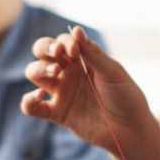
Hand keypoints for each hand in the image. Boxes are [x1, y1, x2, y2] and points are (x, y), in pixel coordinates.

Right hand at [21, 26, 150, 151]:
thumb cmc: (126, 97)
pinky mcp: (58, 113)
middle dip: (45, 47)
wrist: (131, 129)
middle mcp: (69, 73)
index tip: (76, 50)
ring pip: (34, 73)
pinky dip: (28, 101)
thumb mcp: (112, 72)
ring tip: (55, 72)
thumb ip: (93, 54)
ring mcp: (62, 92)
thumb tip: (76, 30)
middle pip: (42, 52)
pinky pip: (32, 107)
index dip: (65, 41)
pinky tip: (39, 96)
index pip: (63, 42)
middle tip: (57, 53)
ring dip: (39, 68)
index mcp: (83, 59)